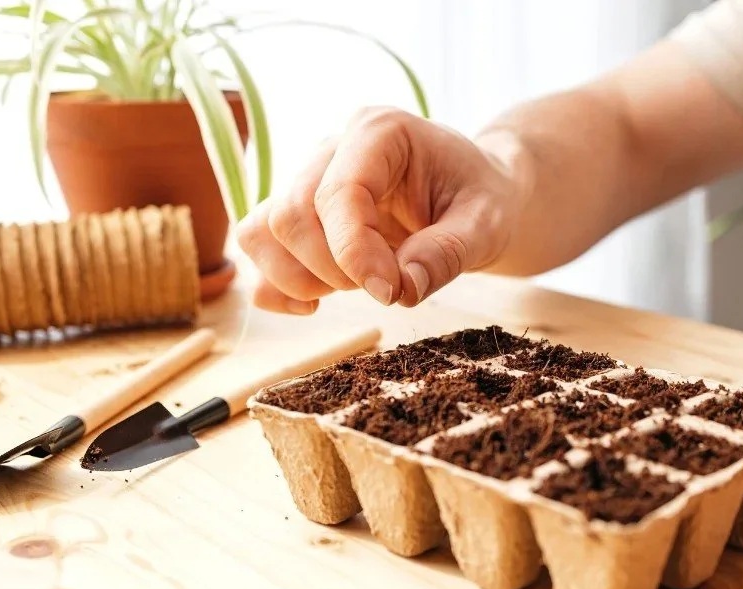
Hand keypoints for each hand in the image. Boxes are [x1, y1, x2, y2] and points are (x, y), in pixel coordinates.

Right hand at [236, 106, 526, 314]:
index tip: (391, 293)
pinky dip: (274, 285)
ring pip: (262, 231)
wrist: (472, 196)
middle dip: (333, 269)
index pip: (340, 193)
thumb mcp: (486, 224)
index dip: (354, 252)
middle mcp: (332, 148)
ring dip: (299, 278)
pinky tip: (315, 302)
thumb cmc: (480, 199)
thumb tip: (401, 289)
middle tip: (386, 287)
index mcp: (380, 132)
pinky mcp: (297, 213)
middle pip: (291, 214)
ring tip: (353, 288)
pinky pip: (257, 247)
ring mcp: (307, 179)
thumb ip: (448, 253)